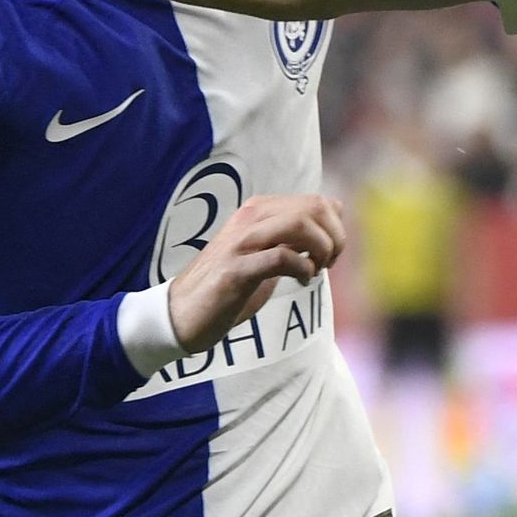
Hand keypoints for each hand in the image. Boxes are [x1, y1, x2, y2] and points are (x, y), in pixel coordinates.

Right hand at [168, 194, 348, 352]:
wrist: (180, 314)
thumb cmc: (229, 285)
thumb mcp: (266, 253)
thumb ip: (294, 236)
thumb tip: (334, 216)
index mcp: (258, 212)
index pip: (316, 201)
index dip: (336, 227)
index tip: (332, 254)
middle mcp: (249, 219)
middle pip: (313, 208)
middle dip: (334, 237)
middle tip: (329, 263)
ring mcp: (241, 243)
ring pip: (299, 224)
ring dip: (321, 249)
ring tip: (316, 270)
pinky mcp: (235, 270)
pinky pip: (280, 257)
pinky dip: (302, 269)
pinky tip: (302, 281)